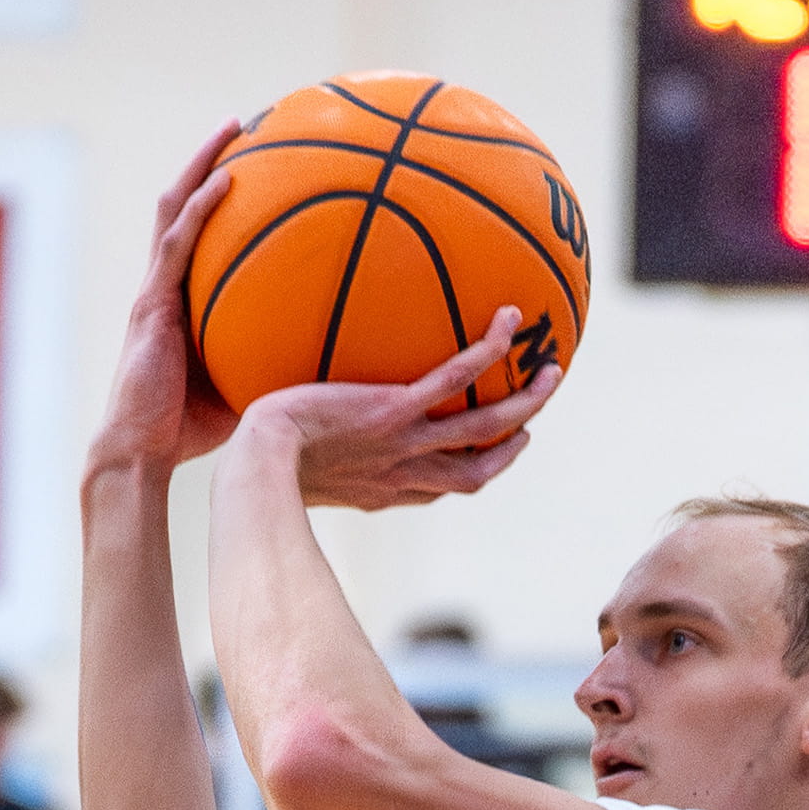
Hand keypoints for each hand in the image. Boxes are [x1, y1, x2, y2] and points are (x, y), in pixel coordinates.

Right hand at [94, 121, 247, 471]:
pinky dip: (200, 205)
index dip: (217, 197)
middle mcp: (164, 286)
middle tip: (242, 124)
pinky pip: (178, 242)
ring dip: (200, 164)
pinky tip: (228, 179)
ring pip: (173, 210)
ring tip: (230, 127)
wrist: (142, 452)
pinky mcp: (152, 302)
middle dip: (207, 161)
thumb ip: (280, 353)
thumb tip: (344, 344)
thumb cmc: (194, 430)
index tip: (254, 162)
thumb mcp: (248, 380)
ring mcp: (155, 290)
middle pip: (181, 207)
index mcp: (180, 302)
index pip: (199, 236)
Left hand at [232, 309, 557, 511]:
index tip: (486, 453)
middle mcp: (402, 473)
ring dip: (526, 401)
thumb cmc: (256, 461)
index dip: (469, 472)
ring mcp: (404, 443)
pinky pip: (457, 379)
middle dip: (510, 448)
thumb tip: (294, 416)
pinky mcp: (396, 412)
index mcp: (381, 489)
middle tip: (532, 421)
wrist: (255, 460)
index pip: (437, 489)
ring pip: (486, 427)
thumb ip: (304, 443)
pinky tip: (508, 320)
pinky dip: (488, 351)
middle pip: (476, 472)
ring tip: (552, 369)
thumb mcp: (287, 461)